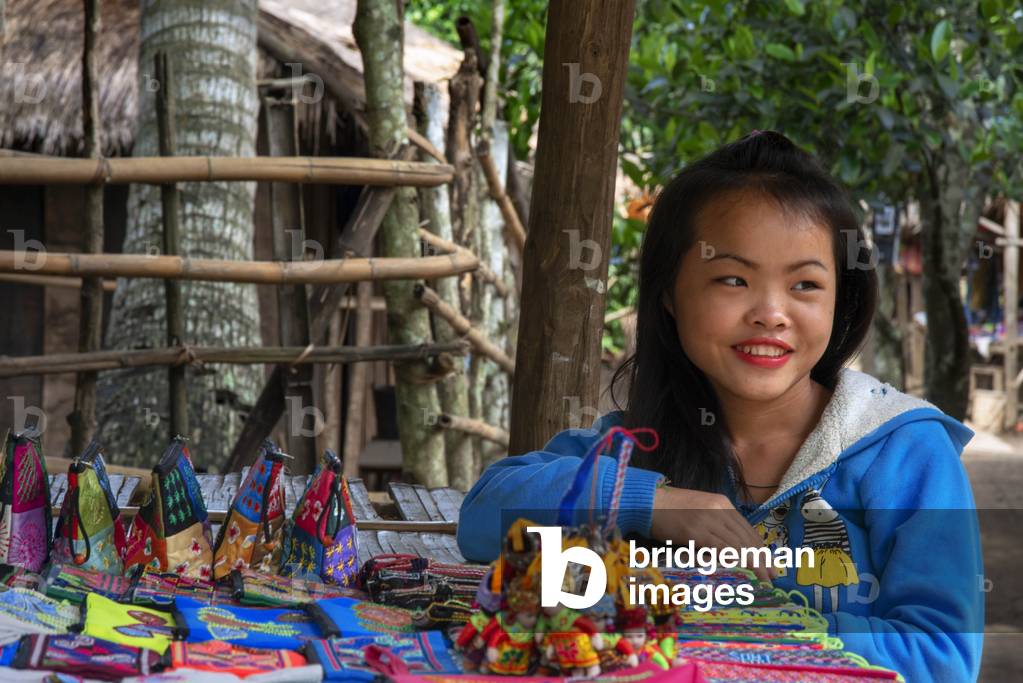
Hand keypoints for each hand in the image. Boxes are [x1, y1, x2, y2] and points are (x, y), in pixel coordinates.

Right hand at [650, 486, 775, 582]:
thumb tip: (729, 548)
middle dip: (761, 559)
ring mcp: (708, 519)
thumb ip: (715, 524)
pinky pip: (721, 548)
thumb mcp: (699, 510)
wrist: (647, 501)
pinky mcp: (696, 531)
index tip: (769, 564)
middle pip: (746, 537)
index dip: (760, 548)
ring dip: (753, 563)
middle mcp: (719, 509)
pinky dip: (735, 560)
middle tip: (771, 576)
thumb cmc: (670, 509)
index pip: (747, 529)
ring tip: (762, 578)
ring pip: (737, 544)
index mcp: (722, 503)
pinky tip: (744, 570)